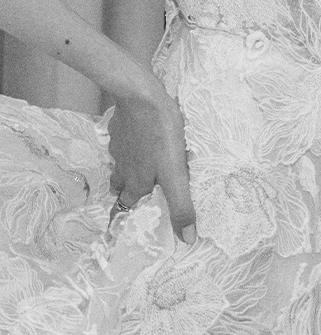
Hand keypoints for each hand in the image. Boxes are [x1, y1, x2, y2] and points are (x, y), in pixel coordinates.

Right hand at [108, 83, 196, 242]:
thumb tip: (187, 239)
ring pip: (120, 164)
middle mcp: (124, 166)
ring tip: (138, 170)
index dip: (126, 215)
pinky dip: (130, 145)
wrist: (141, 96)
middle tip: (134, 196)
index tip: (124, 222)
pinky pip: (123, 141)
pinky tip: (141, 138)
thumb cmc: (161, 135)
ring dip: (127, 170)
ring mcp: (120, 145)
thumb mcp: (175, 174)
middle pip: (121, 186)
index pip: (126, 206)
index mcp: (136, 181)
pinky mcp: (121, 126)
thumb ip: (181, 205)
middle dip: (127, 193)